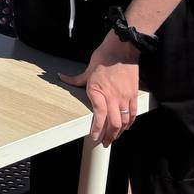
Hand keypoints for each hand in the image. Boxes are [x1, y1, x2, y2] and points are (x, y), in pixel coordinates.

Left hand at [60, 32, 140, 146]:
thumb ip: (75, 79)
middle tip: (104, 143)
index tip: (93, 137)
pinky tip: (126, 127)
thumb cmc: (103, 58)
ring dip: (120, 132)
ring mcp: (124, 97)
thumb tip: (60, 77)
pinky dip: (130, 122)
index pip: (99, 116)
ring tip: (114, 138)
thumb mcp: (87, 70)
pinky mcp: (133, 94)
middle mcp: (113, 97)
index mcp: (99, 92)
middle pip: (114, 123)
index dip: (97, 129)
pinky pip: (133, 113)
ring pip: (124, 121)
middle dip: (109, 136)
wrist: (122, 50)